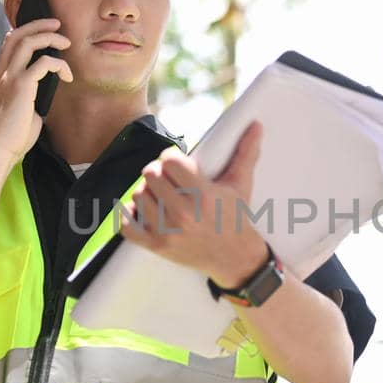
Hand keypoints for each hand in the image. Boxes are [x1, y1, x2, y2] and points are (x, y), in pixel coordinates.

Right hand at [0, 17, 72, 161]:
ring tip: (66, 42)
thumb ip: (28, 98)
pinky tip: (67, 77)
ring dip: (49, 37)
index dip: (24, 32)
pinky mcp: (21, 86)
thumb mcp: (19, 110)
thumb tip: (42, 97)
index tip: (42, 32)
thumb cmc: (12, 137)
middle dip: (38, 25)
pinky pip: (43, 63)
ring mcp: (9, 78)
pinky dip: (58, 65)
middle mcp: (1, 74)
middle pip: (15, 35)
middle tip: (56, 24)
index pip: (8, 44)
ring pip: (27, 42)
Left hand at [120, 120, 269, 282]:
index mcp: (203, 195)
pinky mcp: (157, 247)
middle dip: (158, 172)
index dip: (170, 158)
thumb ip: (246, 152)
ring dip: (146, 192)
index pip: (169, 160)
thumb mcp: (240, 184)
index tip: (177, 164)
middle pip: (150, 175)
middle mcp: (184, 214)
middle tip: (168, 178)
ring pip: (137, 195)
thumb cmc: (235, 217)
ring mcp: (168, 232)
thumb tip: (256, 125)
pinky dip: (129, 215)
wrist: (235, 257)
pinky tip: (142, 210)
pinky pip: (127, 226)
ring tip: (160, 194)